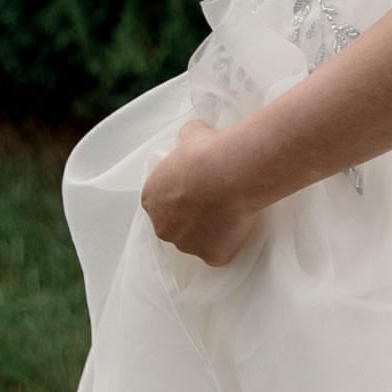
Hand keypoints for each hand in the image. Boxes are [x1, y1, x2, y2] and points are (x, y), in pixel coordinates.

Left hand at [140, 119, 260, 265]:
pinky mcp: (211, 256)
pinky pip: (219, 251)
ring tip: (231, 209)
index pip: (162, 200)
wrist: (230, 173)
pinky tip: (240, 223)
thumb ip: (186, 141)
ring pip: (197, 241)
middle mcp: (163, 227)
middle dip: (192, 215)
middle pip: (175, 225)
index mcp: (151, 199)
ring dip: (210, 230)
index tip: (199, 183)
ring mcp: (187, 245)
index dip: (182, 193)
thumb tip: (192, 139)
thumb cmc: (206, 152)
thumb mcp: (191, 134)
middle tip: (215, 197)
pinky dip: (228, 241)